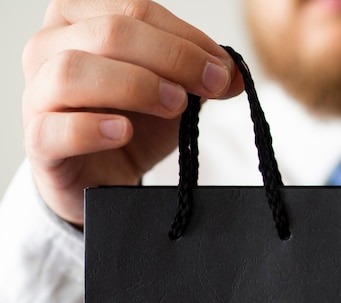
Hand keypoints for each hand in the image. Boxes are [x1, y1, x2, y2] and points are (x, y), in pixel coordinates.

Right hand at [22, 0, 242, 224]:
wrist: (99, 179)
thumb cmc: (126, 127)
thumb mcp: (168, 97)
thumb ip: (195, 79)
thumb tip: (234, 74)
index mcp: (79, 19)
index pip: (136, 10)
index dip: (186, 39)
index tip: (224, 70)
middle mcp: (49, 47)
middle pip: (110, 33)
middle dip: (171, 58)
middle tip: (210, 85)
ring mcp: (37, 94)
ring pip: (75, 71)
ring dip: (135, 85)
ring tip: (174, 105)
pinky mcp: (37, 140)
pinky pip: (57, 127)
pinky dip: (93, 127)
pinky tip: (123, 131)